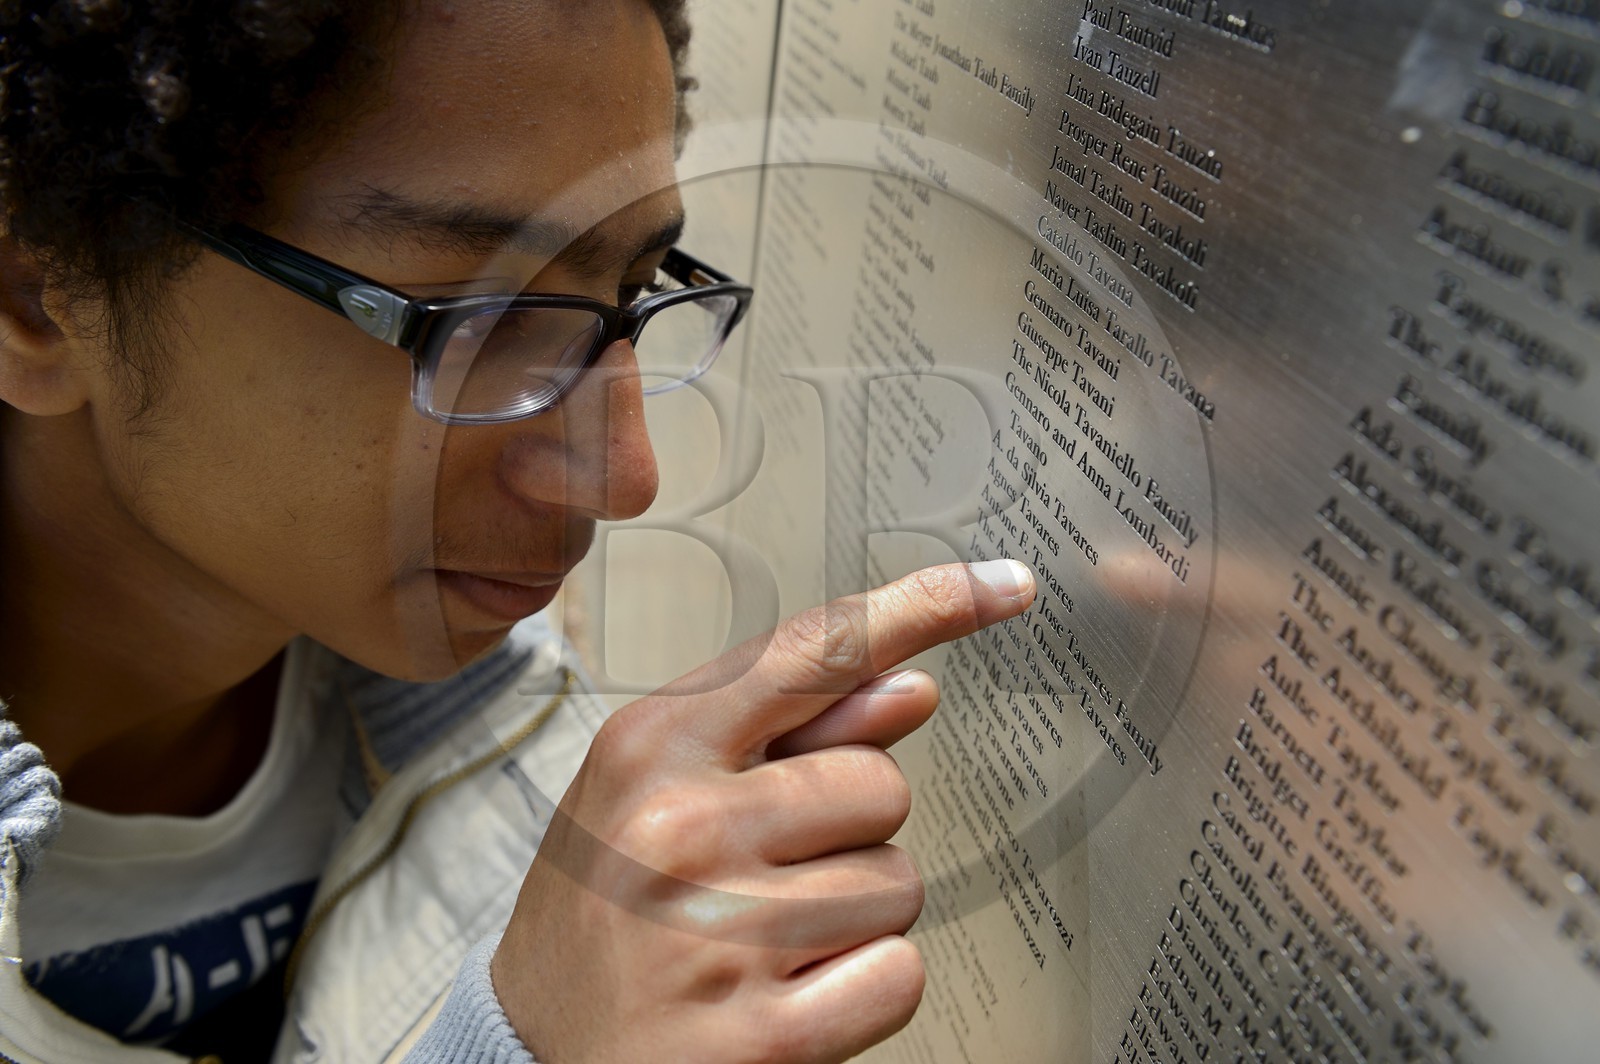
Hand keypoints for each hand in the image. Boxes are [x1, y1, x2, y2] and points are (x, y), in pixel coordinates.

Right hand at [491, 561, 1035, 1062]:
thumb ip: (785, 730)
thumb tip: (912, 684)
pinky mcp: (765, 1037)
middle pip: (882, 787)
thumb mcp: (659, 791)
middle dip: (850, 834)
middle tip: (765, 877)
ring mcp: (723, 933)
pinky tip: (788, 995)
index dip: (922, 608)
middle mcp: (683, 827)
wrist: (533, 1056)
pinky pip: (899, 974)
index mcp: (655, 747)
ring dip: (854, 918)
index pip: (815, 652)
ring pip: (899, 884)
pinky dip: (865, 989)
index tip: (1003, 586)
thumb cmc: (606, 911)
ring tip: (762, 941)